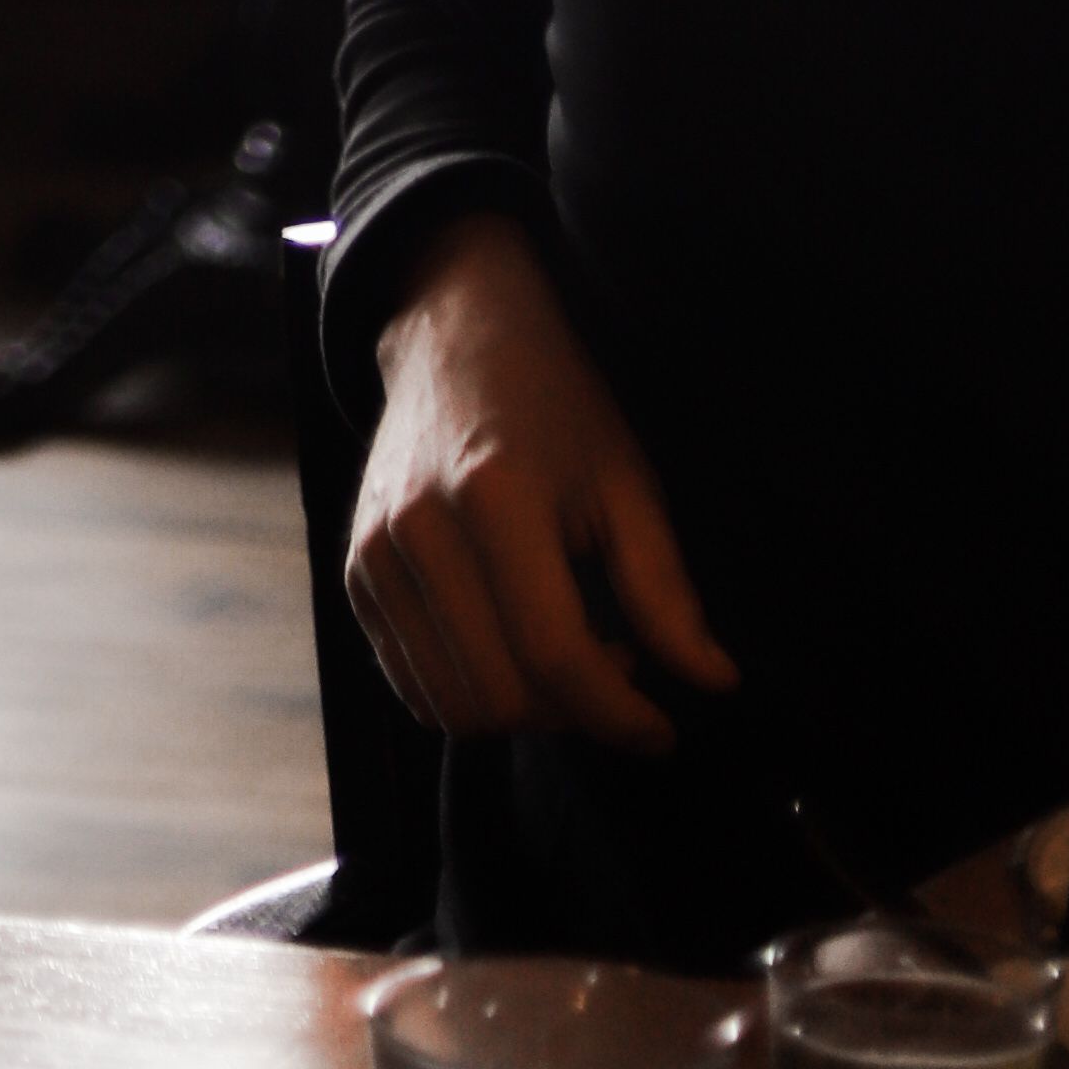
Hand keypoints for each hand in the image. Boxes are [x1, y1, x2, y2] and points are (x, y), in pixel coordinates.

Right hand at [349, 211, 732, 751]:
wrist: (451, 337)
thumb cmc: (553, 405)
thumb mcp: (626, 481)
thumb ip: (665, 590)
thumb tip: (714, 683)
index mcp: (495, 497)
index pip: (555, 654)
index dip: (620, 714)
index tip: (665, 732)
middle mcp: (418, 530)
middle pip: (503, 694)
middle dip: (576, 714)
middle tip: (618, 668)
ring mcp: (374, 554)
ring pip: (454, 706)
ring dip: (525, 712)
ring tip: (567, 655)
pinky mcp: (354, 573)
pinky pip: (413, 685)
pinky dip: (473, 696)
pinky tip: (513, 648)